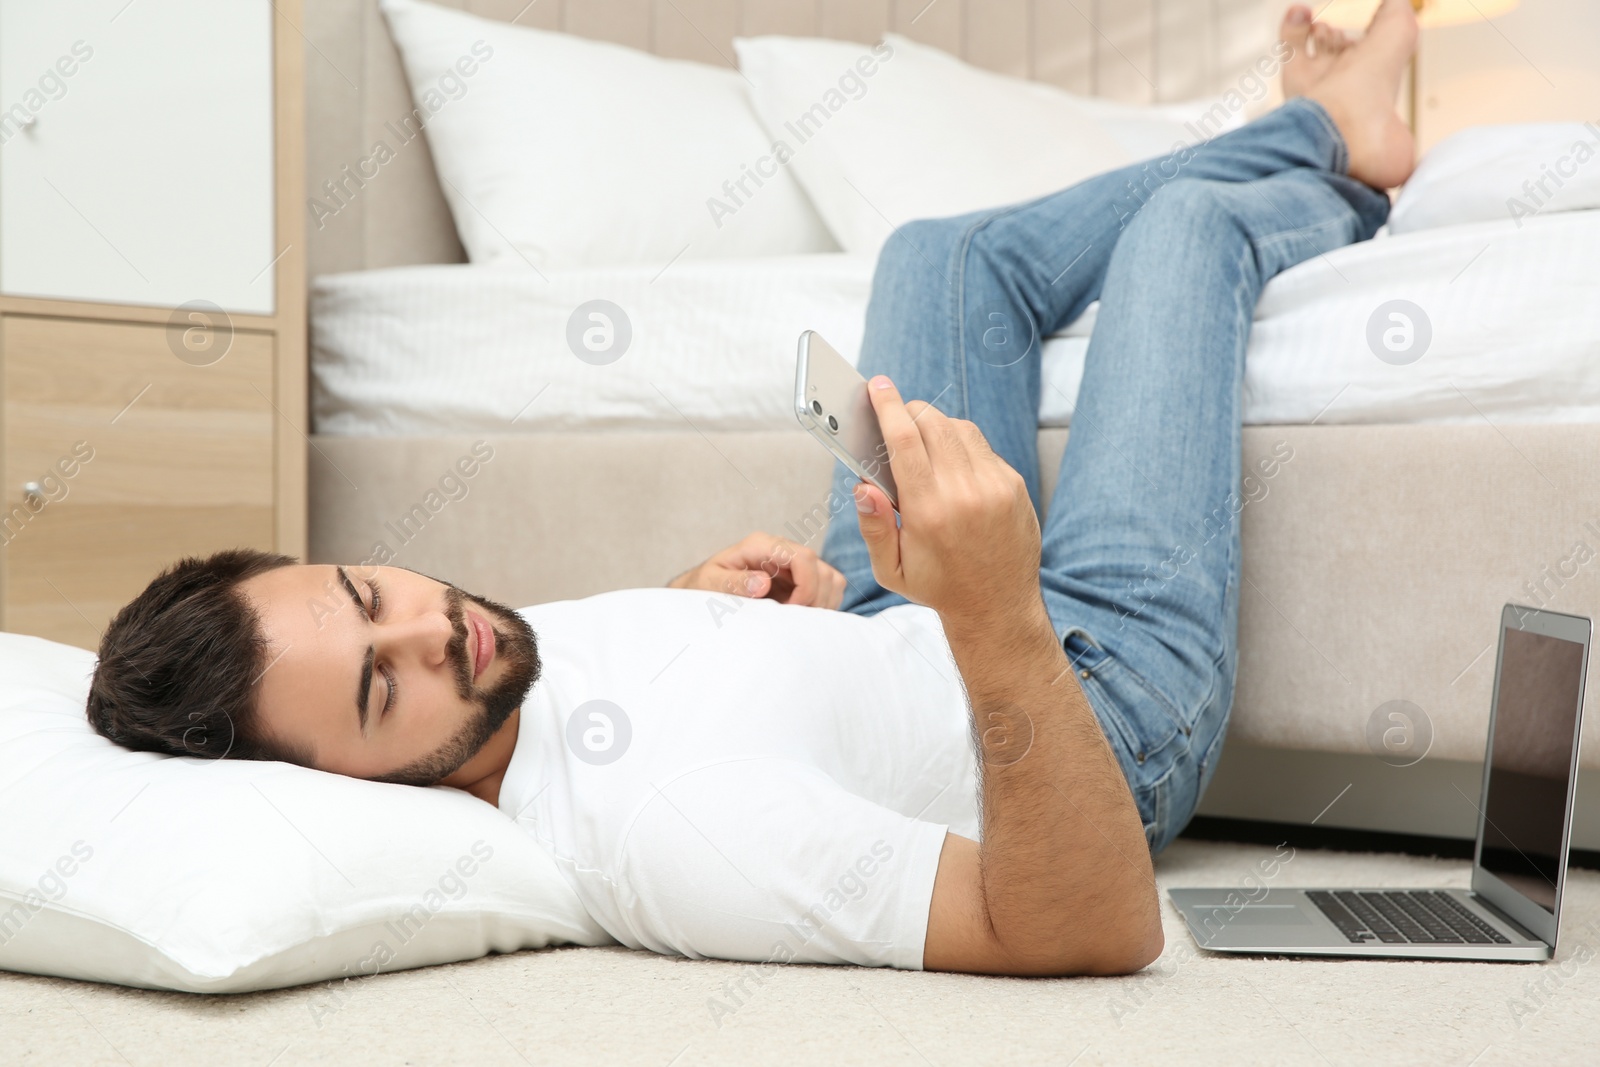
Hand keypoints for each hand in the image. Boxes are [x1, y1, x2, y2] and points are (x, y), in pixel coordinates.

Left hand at [667, 532, 845, 608]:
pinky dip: (823, 605)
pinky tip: (801, 617)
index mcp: (761, 546)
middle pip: (821, 568)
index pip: (802, 557)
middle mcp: (781, 549)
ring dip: (822, 602)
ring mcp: (793, 564)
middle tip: (793, 619)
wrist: (702, 590)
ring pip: (831, 578)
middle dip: (814, 599)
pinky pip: (829, 588)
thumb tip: (763, 583)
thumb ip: (735, 583)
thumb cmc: (704, 586)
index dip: (805, 587)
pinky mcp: (800, 578)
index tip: (791, 610)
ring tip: (797, 619)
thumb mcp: (711, 584)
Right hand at [853, 376, 1041, 622]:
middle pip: (932, 423)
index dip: (887, 406)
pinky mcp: (1013, 485)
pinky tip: (950, 464)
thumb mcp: (891, 569)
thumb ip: (873, 526)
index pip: (904, 440)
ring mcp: (994, 486)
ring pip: (959, 428)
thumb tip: (863, 487)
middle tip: (895, 418)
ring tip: (921, 443)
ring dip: (935, 426)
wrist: (998, 606)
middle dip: (909, 412)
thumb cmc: (939, 587)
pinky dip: (960, 444)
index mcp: (929, 511)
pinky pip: (981, 446)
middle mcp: (964, 493)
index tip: (877, 385)